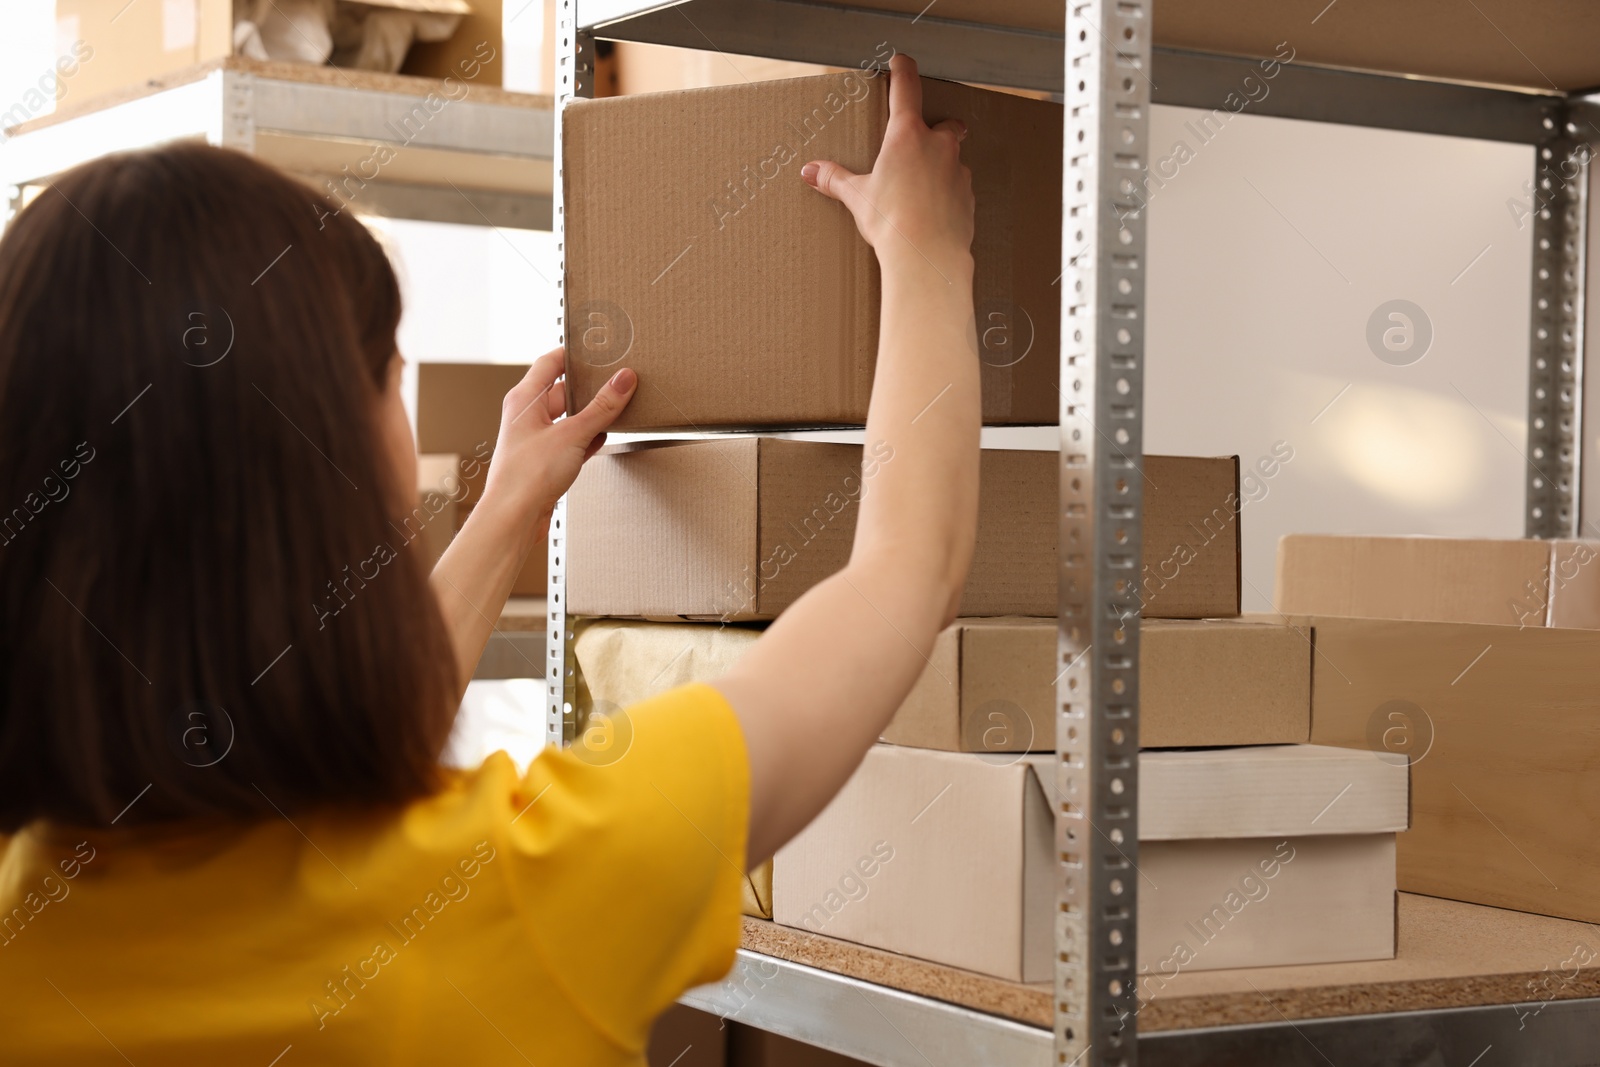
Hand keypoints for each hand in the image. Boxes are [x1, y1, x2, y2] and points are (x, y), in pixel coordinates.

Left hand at [479, 346, 636, 535]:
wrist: (514, 518)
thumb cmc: (526, 476)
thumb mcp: (572, 435)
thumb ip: (601, 408)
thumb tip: (623, 379)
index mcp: (524, 399)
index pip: (550, 362)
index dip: (574, 353)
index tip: (599, 349)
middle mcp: (527, 415)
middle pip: (563, 389)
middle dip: (590, 386)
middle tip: (617, 378)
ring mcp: (536, 438)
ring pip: (569, 416)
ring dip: (592, 414)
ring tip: (619, 406)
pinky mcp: (546, 460)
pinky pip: (571, 439)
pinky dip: (588, 437)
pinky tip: (605, 436)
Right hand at [801, 54, 973, 271]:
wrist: (927, 256)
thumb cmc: (892, 221)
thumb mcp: (857, 197)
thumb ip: (834, 180)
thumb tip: (810, 171)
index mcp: (907, 137)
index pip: (907, 88)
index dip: (903, 69)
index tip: (901, 60)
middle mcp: (939, 147)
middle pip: (946, 125)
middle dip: (937, 129)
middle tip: (922, 142)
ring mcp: (958, 172)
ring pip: (953, 159)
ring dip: (941, 167)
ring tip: (920, 189)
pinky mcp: (968, 198)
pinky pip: (959, 189)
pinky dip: (948, 195)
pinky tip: (933, 212)